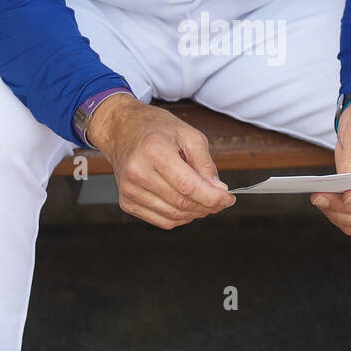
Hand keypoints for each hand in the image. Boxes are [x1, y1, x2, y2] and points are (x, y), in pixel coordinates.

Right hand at [86, 94, 235, 229]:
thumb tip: (219, 191)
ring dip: (195, 213)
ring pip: (174, 216)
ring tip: (204, 200)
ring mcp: (129, 190)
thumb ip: (206, 164)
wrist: (121, 130)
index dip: (213, 197)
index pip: (188, 186)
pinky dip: (180, 217)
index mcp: (153, 150)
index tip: (229, 198)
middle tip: (221, 200)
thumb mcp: (189, 135)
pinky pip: (162, 221)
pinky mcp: (127, 202)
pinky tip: (187, 204)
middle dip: (208, 206)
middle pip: (182, 203)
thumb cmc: (156, 129)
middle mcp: (137, 172)